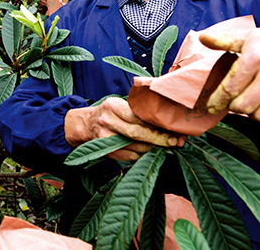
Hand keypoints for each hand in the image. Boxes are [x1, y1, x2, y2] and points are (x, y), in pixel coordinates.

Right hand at [65, 97, 182, 161]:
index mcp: (113, 106)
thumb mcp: (120, 104)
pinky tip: (148, 149)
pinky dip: (142, 154)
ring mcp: (105, 137)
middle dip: (157, 139)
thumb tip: (165, 118)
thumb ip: (137, 109)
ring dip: (152, 147)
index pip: (138, 116)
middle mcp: (107, 121)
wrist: (87, 124)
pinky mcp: (107, 151)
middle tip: (172, 141)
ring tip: (163, 145)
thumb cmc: (110, 112)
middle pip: (136, 133)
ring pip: (135, 146)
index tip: (171, 129)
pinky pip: (131, 156)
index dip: (155, 124)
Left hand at [201, 23, 259, 125]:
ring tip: (257, 102)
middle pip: (244, 107)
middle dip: (236, 107)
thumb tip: (202, 37)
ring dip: (256, 113)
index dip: (217, 101)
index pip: (229, 88)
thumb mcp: (251, 37)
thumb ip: (225, 41)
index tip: (211, 107)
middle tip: (238, 102)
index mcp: (256, 57)